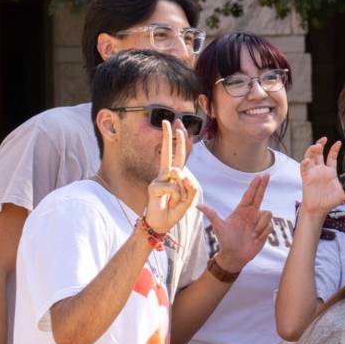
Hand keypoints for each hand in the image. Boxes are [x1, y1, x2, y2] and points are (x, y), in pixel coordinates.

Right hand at [143, 119, 202, 235]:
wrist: (162, 223)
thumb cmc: (175, 209)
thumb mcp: (190, 197)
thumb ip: (190, 184)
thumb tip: (177, 171)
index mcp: (174, 175)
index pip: (179, 156)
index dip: (181, 142)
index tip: (180, 128)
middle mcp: (165, 174)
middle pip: (167, 152)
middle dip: (169, 136)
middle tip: (168, 120)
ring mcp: (158, 179)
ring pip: (179, 175)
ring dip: (184, 192)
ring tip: (176, 201)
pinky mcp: (154, 187)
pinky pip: (173, 188)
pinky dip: (177, 197)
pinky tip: (169, 202)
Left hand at [202, 170, 273, 270]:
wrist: (235, 256)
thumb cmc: (225, 241)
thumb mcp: (218, 226)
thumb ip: (211, 214)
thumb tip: (198, 206)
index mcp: (241, 211)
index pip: (249, 195)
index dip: (254, 185)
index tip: (259, 176)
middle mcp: (251, 214)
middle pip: (260, 196)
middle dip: (263, 186)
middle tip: (268, 175)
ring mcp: (258, 222)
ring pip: (267, 214)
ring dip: (261, 224)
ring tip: (253, 233)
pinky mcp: (265, 230)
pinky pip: (269, 226)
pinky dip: (263, 233)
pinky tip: (256, 238)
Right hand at [299, 138, 344, 213]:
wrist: (319, 209)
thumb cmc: (330, 201)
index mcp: (330, 172)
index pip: (331, 157)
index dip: (334, 149)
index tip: (339, 142)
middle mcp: (320, 170)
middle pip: (318, 153)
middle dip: (320, 144)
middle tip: (324, 138)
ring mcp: (312, 173)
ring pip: (309, 157)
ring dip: (311, 150)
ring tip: (317, 146)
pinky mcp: (306, 178)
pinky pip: (303, 168)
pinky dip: (304, 163)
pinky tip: (308, 160)